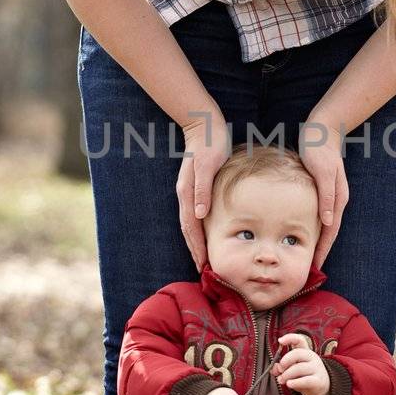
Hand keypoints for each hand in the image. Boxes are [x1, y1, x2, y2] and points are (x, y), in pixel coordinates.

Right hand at [177, 111, 230, 272]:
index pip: (191, 227)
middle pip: (188, 229)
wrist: (203, 124)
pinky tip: (208, 233)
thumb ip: (203, 189)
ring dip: (196, 241)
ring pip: (191, 223)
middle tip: (203, 270)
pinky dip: (201, 228)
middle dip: (195, 250)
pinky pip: (196, 214)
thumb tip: (200, 214)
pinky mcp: (196, 188)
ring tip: (204, 258)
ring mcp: (189, 192)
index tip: (203, 264)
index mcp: (188, 193)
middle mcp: (186, 195)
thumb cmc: (210, 143)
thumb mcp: (208, 164)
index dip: (197, 247)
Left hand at [273, 332, 330, 394]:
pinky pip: (305, 380)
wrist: (320, 388)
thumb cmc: (303, 376)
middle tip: (280, 369)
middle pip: (297, 353)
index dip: (289, 338)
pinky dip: (295, 383)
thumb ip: (281, 367)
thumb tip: (275, 367)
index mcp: (305, 351)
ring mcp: (316, 369)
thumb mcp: (291, 369)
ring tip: (282, 380)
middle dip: (285, 361)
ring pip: (299, 368)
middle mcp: (312, 357)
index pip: (300, 340)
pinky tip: (289, 384)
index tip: (280, 341)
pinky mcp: (318, 381)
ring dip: (286, 375)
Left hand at [297, 118, 348, 269]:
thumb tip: (328, 222)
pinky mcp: (321, 189)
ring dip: (317, 240)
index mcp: (337, 198)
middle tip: (308, 268)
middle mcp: (335, 200)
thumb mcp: (323, 172)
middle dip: (321, 250)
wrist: (322, 130)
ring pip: (324, 224)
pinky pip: (318, 213)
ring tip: (305, 254)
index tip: (315, 266)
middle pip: (329, 232)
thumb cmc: (319, 149)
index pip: (331, 232)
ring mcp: (329, 195)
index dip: (323, 250)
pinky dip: (312, 226)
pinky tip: (302, 230)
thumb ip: (326, 196)